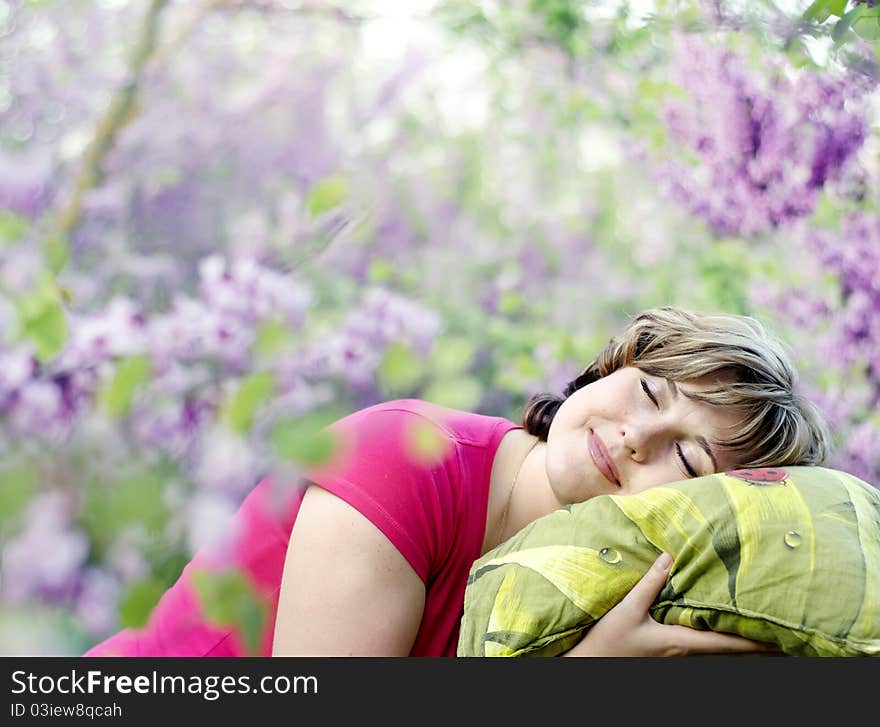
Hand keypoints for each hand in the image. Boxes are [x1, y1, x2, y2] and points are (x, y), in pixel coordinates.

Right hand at [563, 552, 780, 656]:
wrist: (590, 663)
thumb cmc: (608, 640)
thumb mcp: (628, 609)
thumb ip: (650, 583)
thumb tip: (670, 557)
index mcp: (679, 642)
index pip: (724, 643)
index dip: (753, 641)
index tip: (779, 637)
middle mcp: (682, 651)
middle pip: (725, 648)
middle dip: (751, 641)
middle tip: (778, 631)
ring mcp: (674, 655)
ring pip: (712, 647)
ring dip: (734, 639)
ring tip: (755, 627)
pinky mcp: (665, 652)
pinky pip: (698, 645)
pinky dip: (714, 638)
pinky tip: (715, 629)